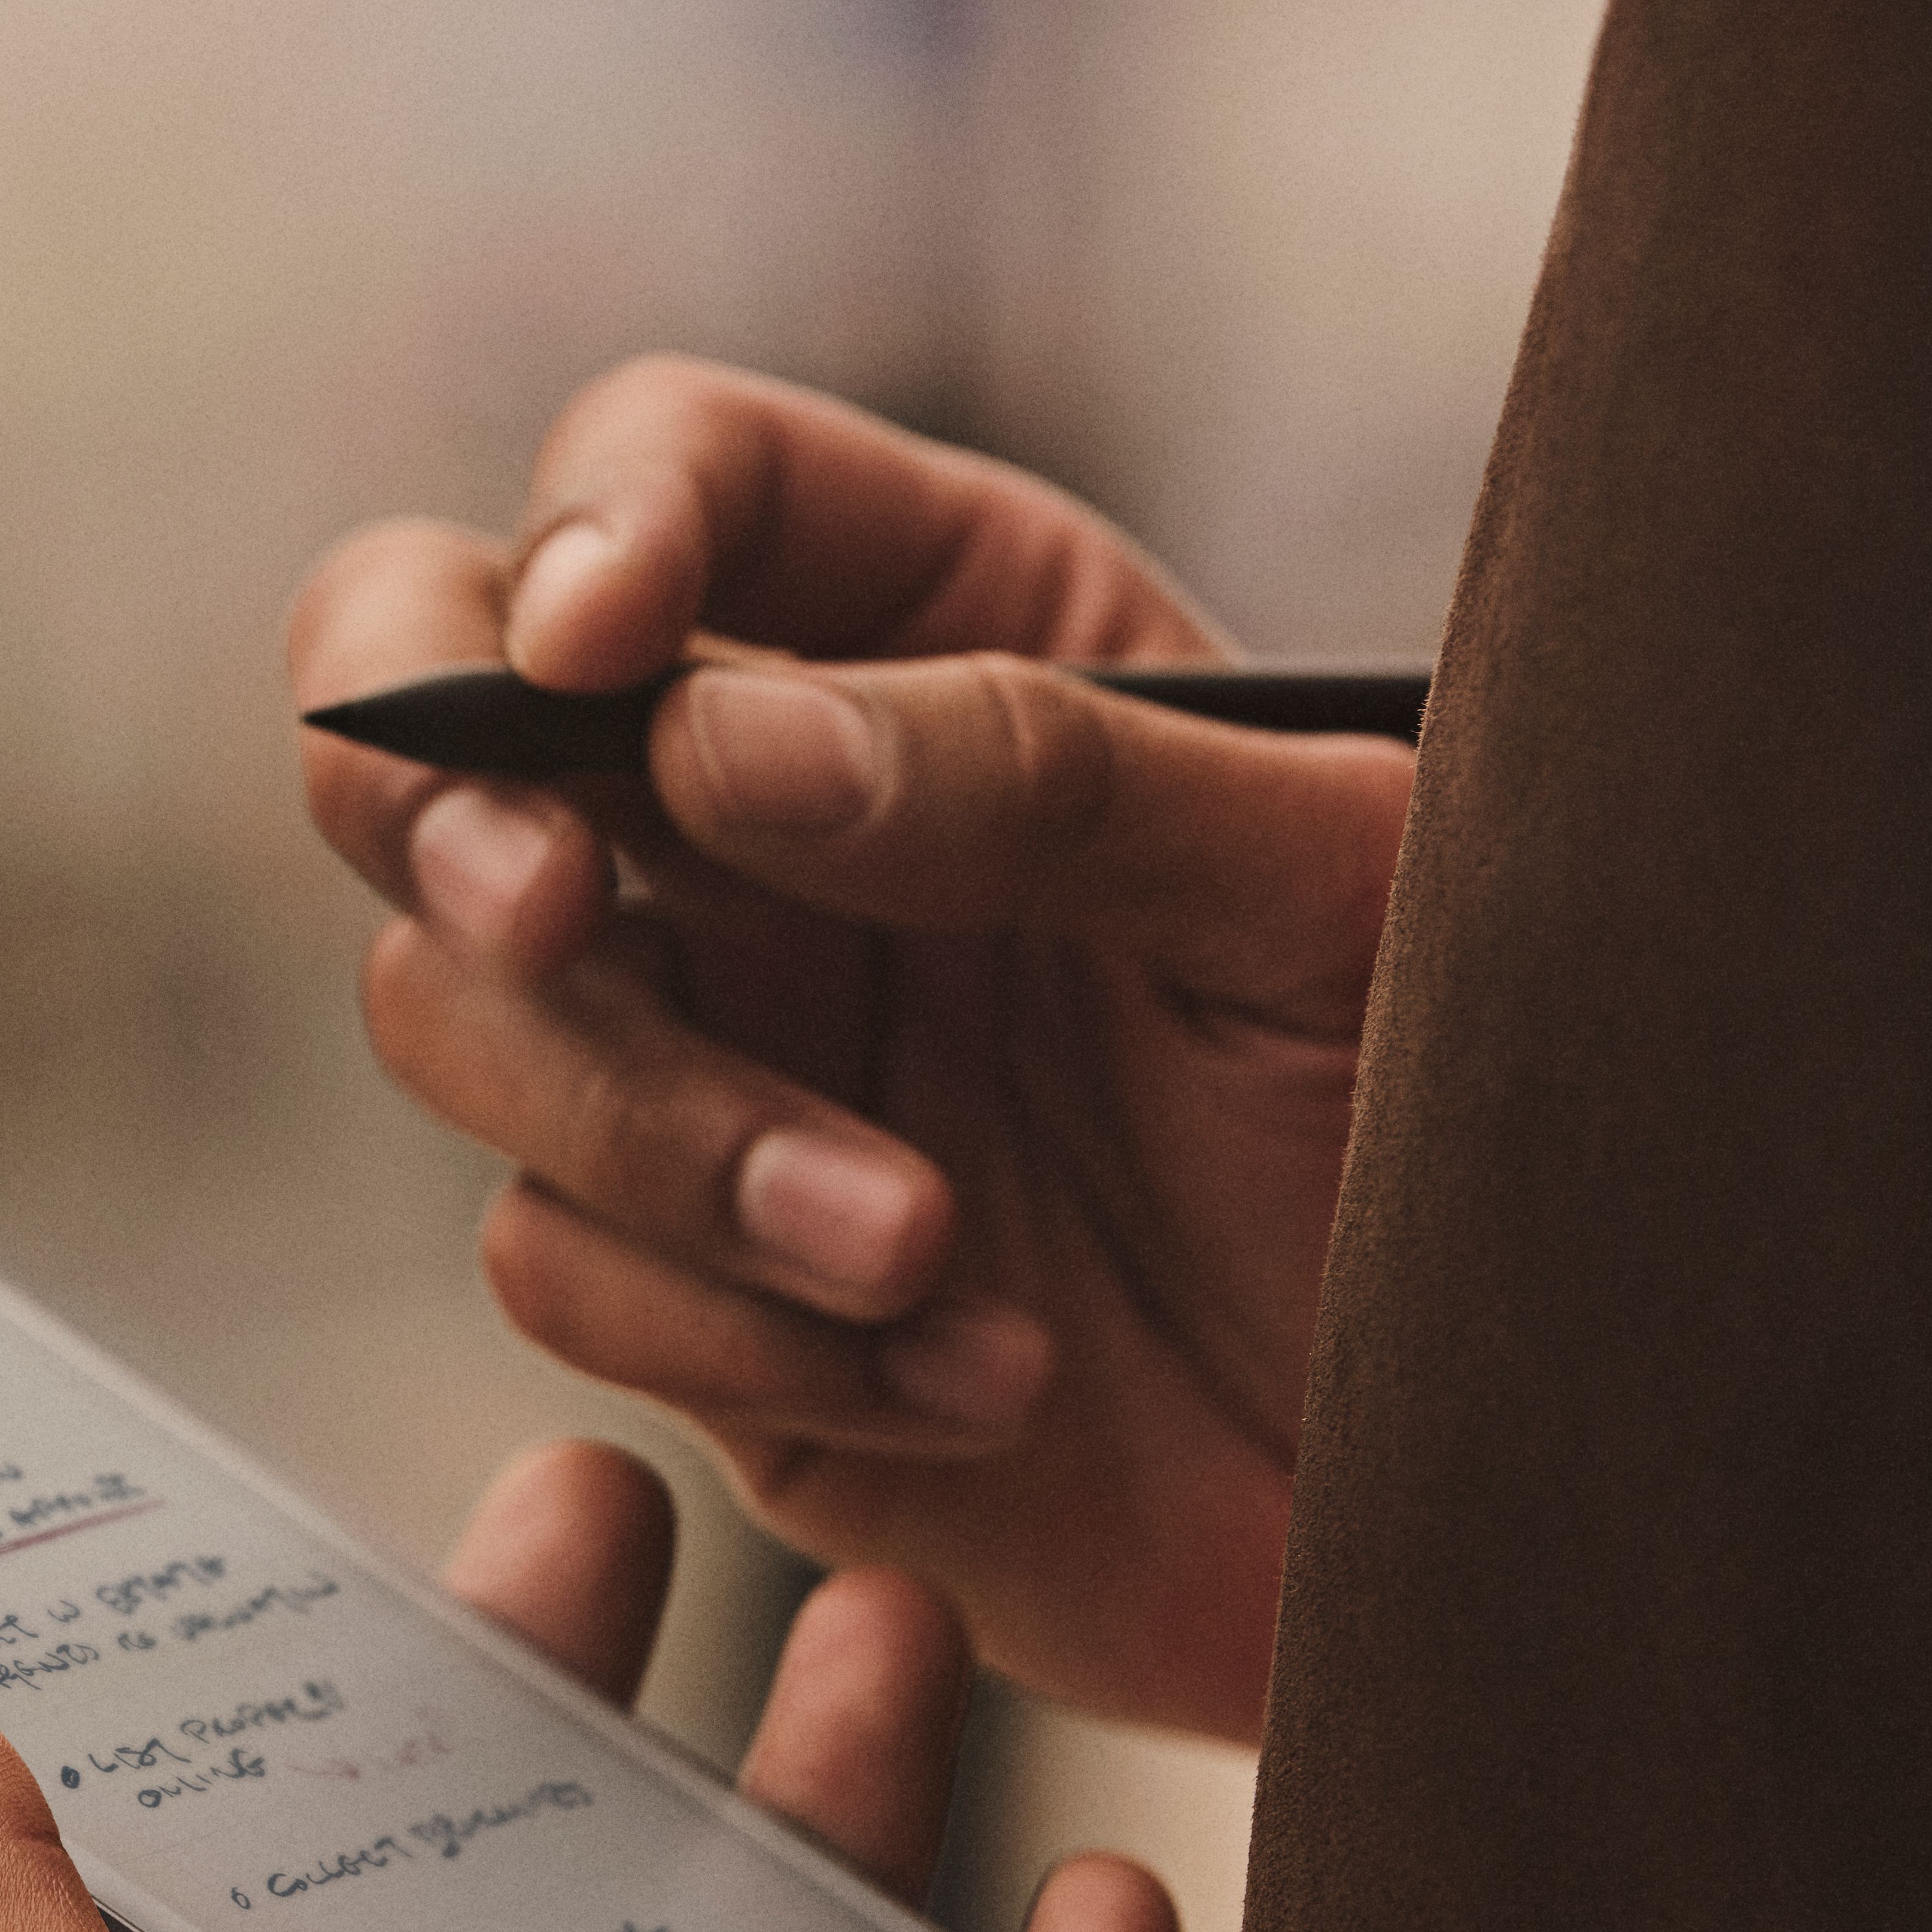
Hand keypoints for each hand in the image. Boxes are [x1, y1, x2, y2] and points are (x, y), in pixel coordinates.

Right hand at [298, 357, 1414, 1737]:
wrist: (1506, 1460)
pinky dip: (745, 1335)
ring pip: (463, 1022)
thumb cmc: (1468, 1127)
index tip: (607, 645)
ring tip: (922, 1245)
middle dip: (439, 804)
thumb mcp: (1330, 891)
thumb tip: (709, 742)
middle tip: (560, 913)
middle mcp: (767, 826)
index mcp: (938, 638)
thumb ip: (1041, 773)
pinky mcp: (688, 1292)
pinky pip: (566, 1274)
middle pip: (425, 723)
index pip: (668, 471)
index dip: (586, 529)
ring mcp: (707, 1052)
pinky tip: (975, 1374)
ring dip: (666, 1140)